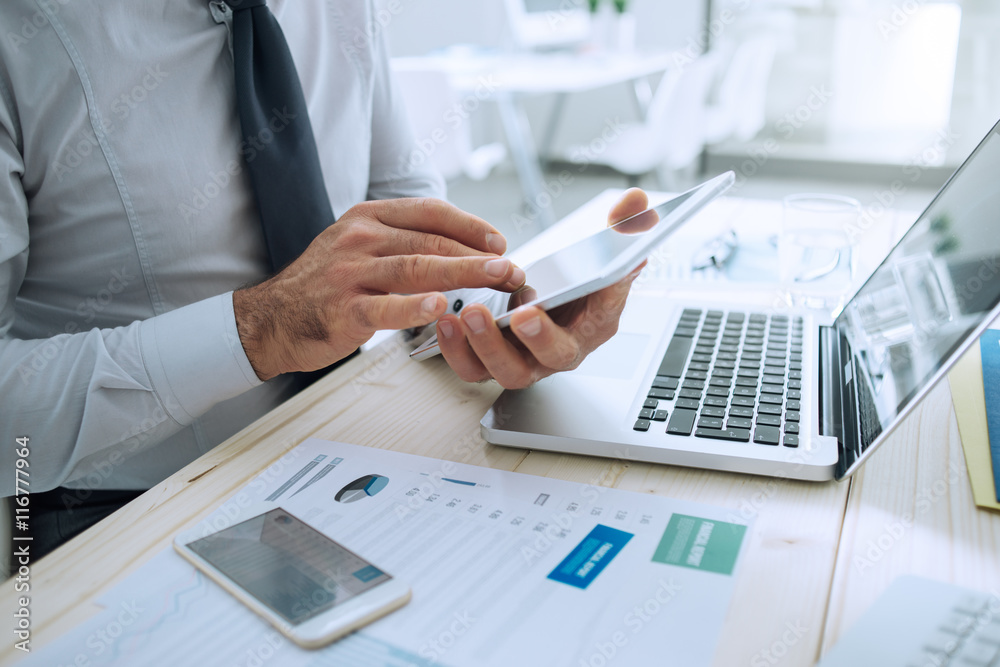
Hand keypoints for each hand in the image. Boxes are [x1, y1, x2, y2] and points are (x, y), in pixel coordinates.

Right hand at [233, 198, 525, 380]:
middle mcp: (359, 238)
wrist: (271, 318)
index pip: (429, 212)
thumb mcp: (358, 245)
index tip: (500, 241)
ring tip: (497, 278)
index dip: (470, 226)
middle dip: (479, 255)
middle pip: (430, 241)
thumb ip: (401, 240)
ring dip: (463, 274)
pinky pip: (384, 308)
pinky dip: (414, 307)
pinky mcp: (342, 310)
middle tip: (513, 267)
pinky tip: (440, 307)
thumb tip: (459, 244)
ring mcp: (349, 273)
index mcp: (368, 217)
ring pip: (415, 268)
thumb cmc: (324, 285)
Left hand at [436, 188, 648, 388]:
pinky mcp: (497, 358)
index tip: (525, 313)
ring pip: (502, 371)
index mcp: (593, 328)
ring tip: (460, 316)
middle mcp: (559, 351)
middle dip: (506, 343)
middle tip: (483, 314)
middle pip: (535, 364)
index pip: (577, 338)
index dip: (548, 333)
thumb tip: (636, 205)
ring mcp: (528, 358)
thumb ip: (629, 225)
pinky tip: (446, 320)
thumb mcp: (615, 245)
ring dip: (478, 348)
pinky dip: (457, 350)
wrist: (569, 289)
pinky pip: (475, 367)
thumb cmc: (590, 274)